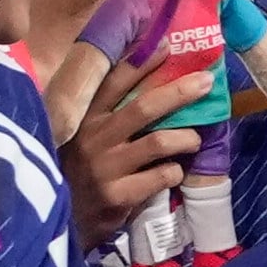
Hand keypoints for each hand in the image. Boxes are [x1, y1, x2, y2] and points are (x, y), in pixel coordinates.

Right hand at [61, 58, 208, 248]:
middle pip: (143, 107)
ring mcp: (105, 167)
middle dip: (179, 92)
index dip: (141, 63)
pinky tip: (175, 172)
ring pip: (158, 141)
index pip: (114, 83)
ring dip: (185, 138)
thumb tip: (153, 88)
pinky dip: (175, 171)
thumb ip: (110, 116)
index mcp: (85, 118)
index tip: (167, 46)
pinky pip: (161, 176)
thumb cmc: (79, 174)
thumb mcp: (84, 139)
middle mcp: (93, 138)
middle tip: (206, 82)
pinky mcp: (117, 194)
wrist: (60, 220)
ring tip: (195, 140)